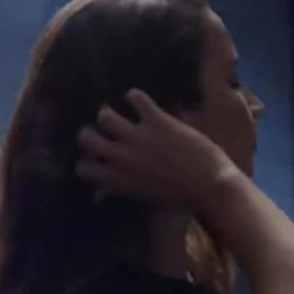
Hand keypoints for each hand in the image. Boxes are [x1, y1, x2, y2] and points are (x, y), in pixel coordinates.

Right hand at [75, 89, 242, 209]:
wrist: (210, 186)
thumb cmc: (178, 196)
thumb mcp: (143, 197)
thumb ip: (118, 191)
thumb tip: (97, 195)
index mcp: (119, 180)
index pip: (83, 168)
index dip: (86, 160)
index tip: (94, 157)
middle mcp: (123, 158)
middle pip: (86, 138)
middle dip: (89, 132)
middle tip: (101, 130)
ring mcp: (139, 138)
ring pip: (105, 116)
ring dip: (109, 113)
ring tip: (117, 112)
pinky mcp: (157, 122)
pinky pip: (136, 98)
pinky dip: (135, 96)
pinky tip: (138, 100)